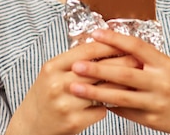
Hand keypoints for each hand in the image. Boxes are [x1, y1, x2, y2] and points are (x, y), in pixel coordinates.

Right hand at [5, 40, 138, 134]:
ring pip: (102, 91)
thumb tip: (106, 45)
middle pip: (97, 69)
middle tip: (138, 61)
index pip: (87, 50)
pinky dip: (107, 106)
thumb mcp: (53, 72)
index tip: (125, 43)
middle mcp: (57, 84)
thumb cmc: (46, 95)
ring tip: (135, 80)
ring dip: (121, 86)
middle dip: (122, 64)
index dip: (109, 45)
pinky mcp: (73, 122)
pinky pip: (100, 110)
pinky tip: (112, 104)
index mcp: (52, 67)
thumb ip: (75, 60)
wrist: (30, 127)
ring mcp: (65, 104)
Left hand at [70, 29, 169, 134]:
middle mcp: (161, 82)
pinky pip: (126, 112)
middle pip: (125, 73)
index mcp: (166, 64)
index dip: (115, 39)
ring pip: (121, 96)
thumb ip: (148, 61)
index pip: (137, 46)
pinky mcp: (152, 120)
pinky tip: (94, 102)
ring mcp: (156, 102)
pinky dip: (109, 106)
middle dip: (98, 68)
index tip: (96, 34)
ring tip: (76, 87)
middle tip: (77, 65)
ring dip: (96, 92)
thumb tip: (118, 50)